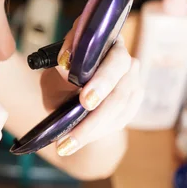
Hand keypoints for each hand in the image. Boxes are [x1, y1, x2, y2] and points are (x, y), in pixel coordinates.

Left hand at [41, 16, 142, 156]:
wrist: (70, 100)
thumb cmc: (61, 83)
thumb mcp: (53, 77)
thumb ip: (60, 71)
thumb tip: (67, 63)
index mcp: (106, 43)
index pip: (113, 59)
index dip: (102, 81)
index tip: (85, 101)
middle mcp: (125, 61)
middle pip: (121, 89)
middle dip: (97, 114)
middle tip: (75, 133)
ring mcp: (133, 83)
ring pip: (119, 110)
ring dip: (92, 130)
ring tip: (67, 144)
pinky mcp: (132, 104)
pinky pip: (118, 121)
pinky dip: (96, 133)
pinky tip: (76, 142)